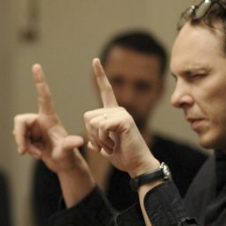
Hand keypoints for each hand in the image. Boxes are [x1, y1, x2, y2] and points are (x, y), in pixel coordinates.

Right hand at [12, 64, 85, 173]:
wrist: (63, 165)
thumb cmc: (67, 157)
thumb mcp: (68, 152)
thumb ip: (69, 145)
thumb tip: (79, 141)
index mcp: (49, 118)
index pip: (44, 96)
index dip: (39, 81)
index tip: (36, 66)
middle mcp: (40, 120)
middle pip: (20, 121)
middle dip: (19, 136)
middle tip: (23, 151)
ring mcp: (34, 128)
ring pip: (17, 132)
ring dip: (24, 145)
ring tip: (37, 154)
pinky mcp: (29, 137)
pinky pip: (18, 139)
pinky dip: (25, 149)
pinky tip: (36, 154)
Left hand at [83, 58, 157, 175]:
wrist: (137, 165)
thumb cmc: (123, 156)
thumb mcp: (104, 147)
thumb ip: (96, 141)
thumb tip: (89, 141)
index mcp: (113, 113)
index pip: (106, 90)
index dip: (100, 76)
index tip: (95, 60)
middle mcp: (118, 110)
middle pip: (87, 116)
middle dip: (91, 135)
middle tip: (105, 145)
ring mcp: (122, 113)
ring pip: (93, 123)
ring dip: (97, 140)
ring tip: (111, 146)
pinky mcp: (125, 120)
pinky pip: (101, 127)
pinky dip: (102, 140)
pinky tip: (113, 146)